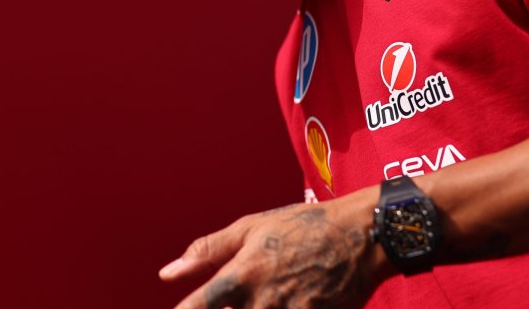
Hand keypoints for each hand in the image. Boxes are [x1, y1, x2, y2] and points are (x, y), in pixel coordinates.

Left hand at [159, 189, 392, 308]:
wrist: (361, 236)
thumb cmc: (302, 227)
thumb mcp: (251, 228)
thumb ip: (207, 251)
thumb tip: (167, 274)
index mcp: (241, 275)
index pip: (197, 307)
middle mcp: (262, 302)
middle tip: (240, 299)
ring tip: (266, 297)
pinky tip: (286, 303)